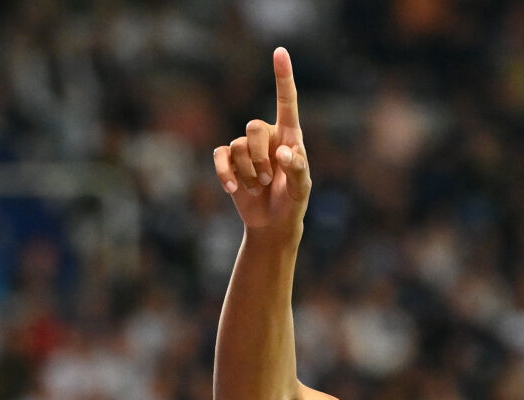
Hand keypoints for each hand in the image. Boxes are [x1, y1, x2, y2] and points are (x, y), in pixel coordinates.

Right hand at [213, 47, 310, 233]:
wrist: (272, 224)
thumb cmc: (292, 202)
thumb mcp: (302, 189)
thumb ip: (298, 169)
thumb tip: (283, 153)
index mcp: (289, 135)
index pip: (286, 101)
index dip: (283, 76)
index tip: (280, 52)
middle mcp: (266, 136)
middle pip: (253, 127)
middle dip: (259, 157)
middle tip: (271, 179)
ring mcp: (245, 149)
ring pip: (237, 147)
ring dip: (249, 173)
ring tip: (260, 188)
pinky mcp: (229, 163)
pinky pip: (220, 158)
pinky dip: (226, 174)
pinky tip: (235, 189)